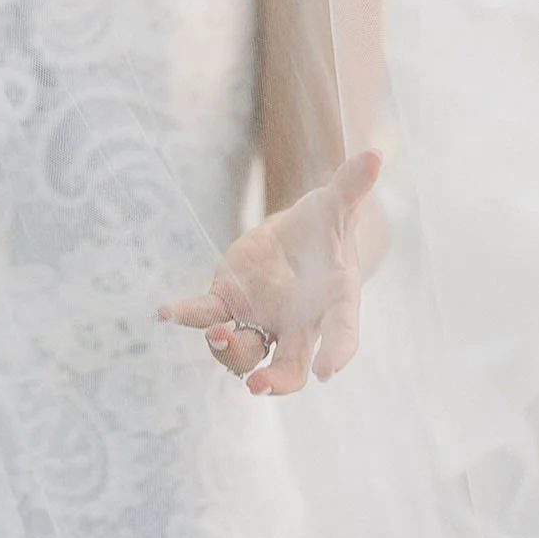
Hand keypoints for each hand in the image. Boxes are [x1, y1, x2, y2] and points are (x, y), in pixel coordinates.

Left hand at [157, 150, 380, 394]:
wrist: (298, 237)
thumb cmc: (325, 226)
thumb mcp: (336, 205)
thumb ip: (351, 186)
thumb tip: (373, 151)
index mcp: (333, 304)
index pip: (341, 334)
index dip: (338, 352)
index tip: (328, 372)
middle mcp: (298, 324)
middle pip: (289, 368)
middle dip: (275, 381)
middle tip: (257, 386)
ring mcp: (261, 319)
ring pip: (245, 352)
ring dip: (230, 350)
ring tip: (216, 333)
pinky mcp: (229, 303)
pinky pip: (205, 315)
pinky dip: (185, 315)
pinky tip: (164, 312)